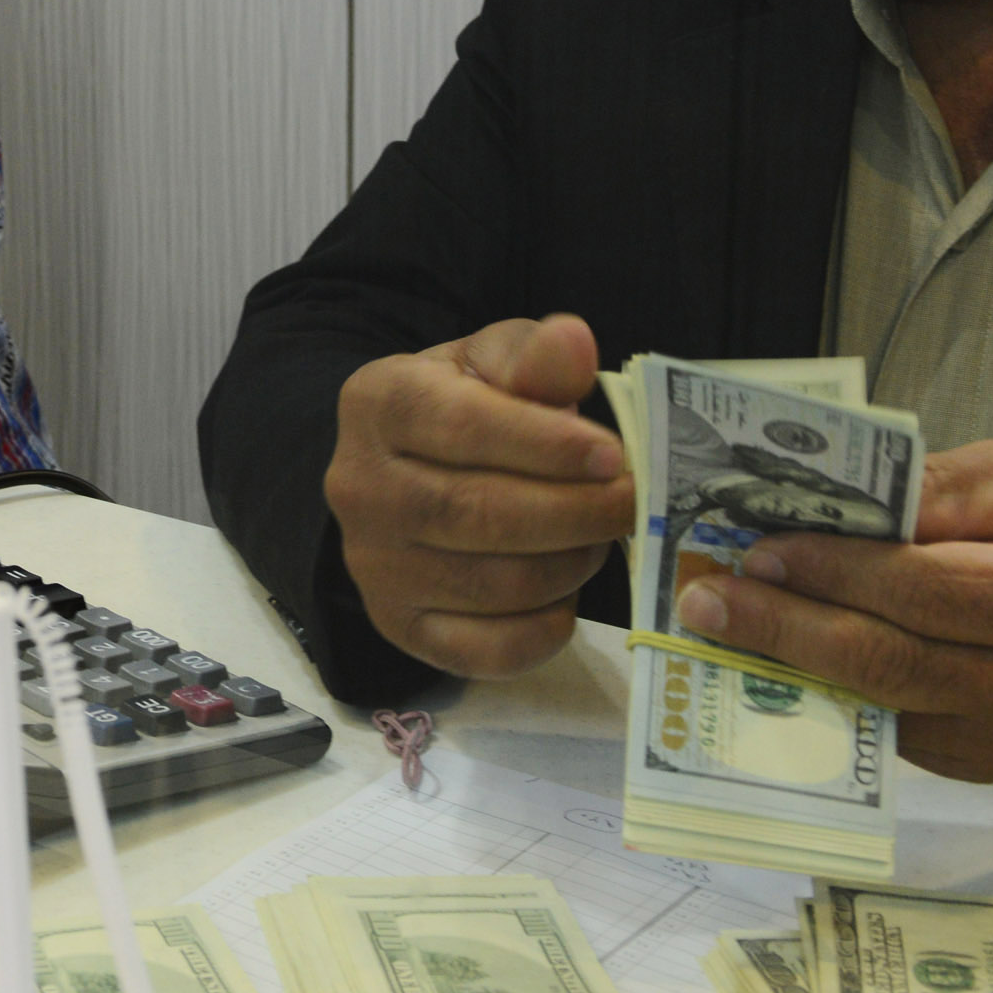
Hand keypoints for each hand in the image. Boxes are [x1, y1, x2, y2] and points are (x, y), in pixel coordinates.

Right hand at [327, 314, 633, 677]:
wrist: (404, 470)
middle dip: (575, 512)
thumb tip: (573, 341)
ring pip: (493, 584)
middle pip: (477, 513)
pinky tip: (567, 594)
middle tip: (632, 504)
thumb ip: (533, 355)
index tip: (613, 455)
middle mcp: (359, 488)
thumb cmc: (463, 405)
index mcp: (377, 404)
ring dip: (570, 565)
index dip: (545, 445)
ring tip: (600, 537)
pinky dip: (545, 629)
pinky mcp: (400, 626)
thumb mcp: (490, 362)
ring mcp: (374, 566)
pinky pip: (487, 650)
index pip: (461, 427)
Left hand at [675, 439, 992, 780]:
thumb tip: (832, 509)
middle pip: (895, 663)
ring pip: (881, 708)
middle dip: (787, 628)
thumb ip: (938, 493)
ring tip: (719, 626)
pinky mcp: (982, 768)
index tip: (763, 550)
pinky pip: (888, 733)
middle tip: (706, 601)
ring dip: (789, 666)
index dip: (842, 574)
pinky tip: (773, 656)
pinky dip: (827, 693)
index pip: (935, 592)